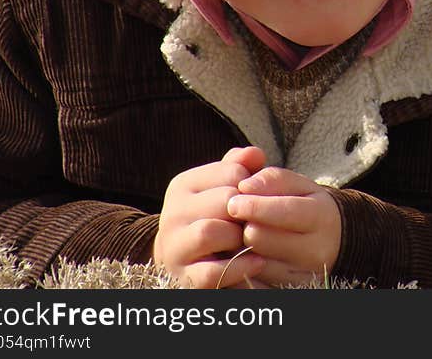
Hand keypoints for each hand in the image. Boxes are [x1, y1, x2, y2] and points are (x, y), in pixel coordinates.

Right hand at [153, 146, 266, 287]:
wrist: (181, 258)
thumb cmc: (213, 214)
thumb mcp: (221, 186)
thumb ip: (239, 166)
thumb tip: (257, 154)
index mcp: (183, 184)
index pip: (231, 171)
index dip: (253, 185)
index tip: (257, 197)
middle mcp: (173, 212)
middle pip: (224, 200)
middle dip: (248, 211)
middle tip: (258, 220)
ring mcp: (174, 246)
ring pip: (210, 232)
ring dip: (239, 237)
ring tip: (250, 239)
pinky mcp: (184, 277)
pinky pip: (214, 272)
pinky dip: (240, 267)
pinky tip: (258, 262)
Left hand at [227, 167, 341, 286]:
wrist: (334, 240)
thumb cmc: (309, 206)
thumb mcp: (300, 186)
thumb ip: (273, 179)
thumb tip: (244, 186)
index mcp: (320, 217)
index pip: (284, 212)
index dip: (254, 206)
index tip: (234, 202)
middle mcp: (315, 250)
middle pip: (261, 240)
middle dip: (243, 226)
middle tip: (237, 219)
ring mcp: (302, 275)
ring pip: (253, 262)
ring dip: (238, 248)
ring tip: (240, 235)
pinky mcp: (288, 291)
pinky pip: (252, 283)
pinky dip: (242, 268)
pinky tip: (243, 255)